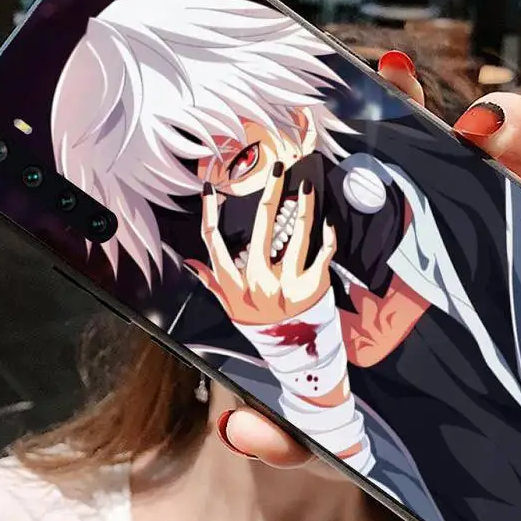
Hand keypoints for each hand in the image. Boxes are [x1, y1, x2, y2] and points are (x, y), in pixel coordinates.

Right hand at [185, 167, 336, 325]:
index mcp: (235, 285)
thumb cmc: (259, 324)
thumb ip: (212, 283)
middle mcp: (259, 282)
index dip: (208, 214)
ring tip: (307, 186)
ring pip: (298, 236)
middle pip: (261, 228)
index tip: (208, 189)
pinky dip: (328, 236)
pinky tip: (327, 220)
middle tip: (278, 168)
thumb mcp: (230, 308)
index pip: (214, 244)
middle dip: (271, 193)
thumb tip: (191, 263)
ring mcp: (288, 283)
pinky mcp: (313, 286)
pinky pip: (324, 254)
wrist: (293, 352)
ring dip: (304, 206)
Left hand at [208, 55, 520, 520]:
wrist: (463, 462)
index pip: (413, 137)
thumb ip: (291, 417)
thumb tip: (241, 428)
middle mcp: (482, 220)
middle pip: (510, 137)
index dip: (406, 99)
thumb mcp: (335, 410)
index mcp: (416, 220)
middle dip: (505, 120)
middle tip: (476, 140)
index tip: (390, 77)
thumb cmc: (388, 409)